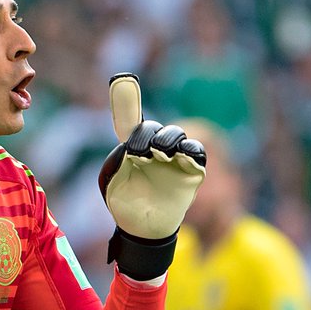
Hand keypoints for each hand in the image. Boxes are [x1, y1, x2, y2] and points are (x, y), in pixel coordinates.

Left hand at [97, 73, 206, 279]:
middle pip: (155, 128)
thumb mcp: (114, 181)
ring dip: (167, 140)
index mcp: (133, 147)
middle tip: (139, 153)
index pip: (132, 120)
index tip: (121, 79)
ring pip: (176, 136)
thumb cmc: (126, 204)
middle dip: (147, 136)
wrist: (143, 230)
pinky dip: (189, 150)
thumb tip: (128, 141)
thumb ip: (119, 157)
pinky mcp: (192, 170)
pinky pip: (196, 152)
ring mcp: (174, 158)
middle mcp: (154, 147)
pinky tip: (179, 155)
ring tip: (158, 155)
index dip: (126, 99)